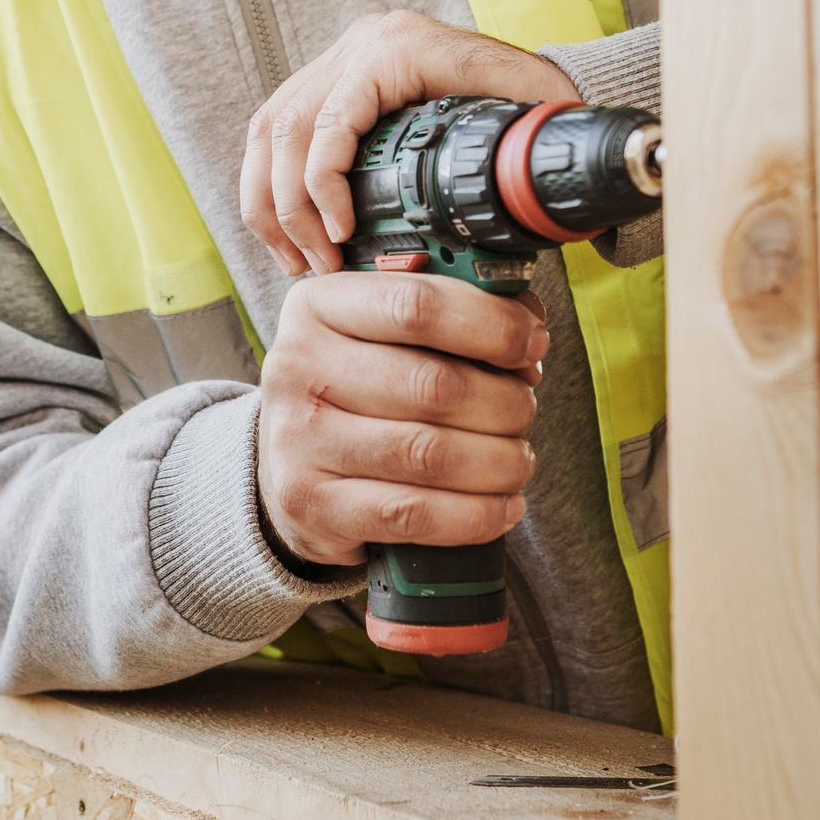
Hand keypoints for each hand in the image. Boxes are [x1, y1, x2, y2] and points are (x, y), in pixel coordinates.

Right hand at [242, 8, 577, 275]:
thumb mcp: (534, 112)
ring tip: (295, 259)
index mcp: (400, 47)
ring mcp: (339, 60)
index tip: (341, 238)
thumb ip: (518, 143)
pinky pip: (275, 131)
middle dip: (290, 206)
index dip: (324, 185)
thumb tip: (506, 190)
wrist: (531, 77)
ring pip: (269, 129)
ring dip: (269, 202)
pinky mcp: (328, 82)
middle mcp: (361, 44)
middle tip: (316, 263)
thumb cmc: (534, 99)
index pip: (332, 118)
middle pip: (288, 126)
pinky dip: (270, 186)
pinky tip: (286, 233)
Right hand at [256, 269, 547, 568]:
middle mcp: (298, 368)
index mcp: (318, 305)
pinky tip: (502, 506)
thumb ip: (449, 313)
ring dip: (499, 461)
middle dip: (504, 401)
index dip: (491, 324)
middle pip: (434, 385)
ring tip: (519, 459)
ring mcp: (299, 441)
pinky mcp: (314, 506)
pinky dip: (475, 514)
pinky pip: (415, 514)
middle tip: (526, 409)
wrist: (287, 468)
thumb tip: (527, 325)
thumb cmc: (355, 389)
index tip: (532, 343)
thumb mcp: (379, 333)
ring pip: (430, 454)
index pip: (416, 305)